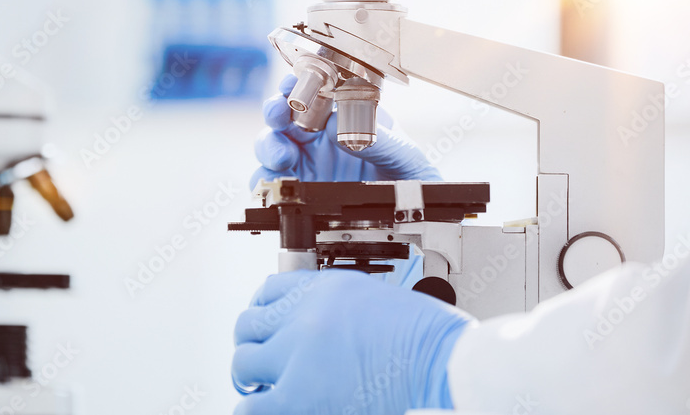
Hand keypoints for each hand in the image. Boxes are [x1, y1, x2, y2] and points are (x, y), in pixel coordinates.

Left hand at [232, 269, 473, 414]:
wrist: (446, 364)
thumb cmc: (430, 339)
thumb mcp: (378, 301)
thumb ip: (340, 310)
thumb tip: (322, 330)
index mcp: (325, 287)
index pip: (269, 290)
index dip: (264, 312)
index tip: (266, 326)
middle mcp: (304, 314)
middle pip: (249, 323)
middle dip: (254, 343)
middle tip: (260, 360)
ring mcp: (297, 354)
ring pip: (243, 361)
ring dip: (250, 375)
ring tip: (260, 387)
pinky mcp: (299, 396)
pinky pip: (251, 406)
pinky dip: (252, 409)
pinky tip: (264, 409)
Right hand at [251, 75, 441, 188]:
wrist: (415, 218)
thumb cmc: (412, 180)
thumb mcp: (405, 156)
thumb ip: (380, 141)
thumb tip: (342, 127)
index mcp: (344, 117)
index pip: (314, 92)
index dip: (298, 84)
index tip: (294, 84)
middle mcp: (319, 137)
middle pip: (283, 115)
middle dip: (275, 110)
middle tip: (279, 113)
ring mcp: (306, 164)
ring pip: (271, 146)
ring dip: (269, 145)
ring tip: (283, 155)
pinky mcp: (297, 191)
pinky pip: (270, 183)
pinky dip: (266, 180)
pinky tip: (277, 181)